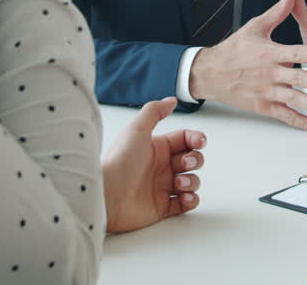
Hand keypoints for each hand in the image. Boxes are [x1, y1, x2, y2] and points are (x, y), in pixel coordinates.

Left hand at [102, 97, 205, 233]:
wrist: (107, 194)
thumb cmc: (120, 160)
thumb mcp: (137, 129)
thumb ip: (155, 111)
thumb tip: (172, 100)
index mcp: (156, 147)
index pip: (185, 140)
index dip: (196, 139)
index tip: (199, 142)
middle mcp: (160, 166)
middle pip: (191, 160)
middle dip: (195, 160)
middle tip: (184, 164)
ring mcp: (162, 187)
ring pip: (191, 181)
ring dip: (192, 181)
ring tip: (179, 184)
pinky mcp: (162, 207)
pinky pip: (186, 204)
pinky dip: (191, 201)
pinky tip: (184, 197)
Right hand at [189, 0, 306, 133]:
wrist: (210, 73)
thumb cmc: (233, 50)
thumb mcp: (255, 27)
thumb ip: (278, 12)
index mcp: (270, 53)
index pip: (296, 53)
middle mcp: (270, 73)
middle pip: (298, 78)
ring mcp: (267, 91)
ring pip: (294, 100)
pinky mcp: (264, 106)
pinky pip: (285, 116)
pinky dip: (302, 122)